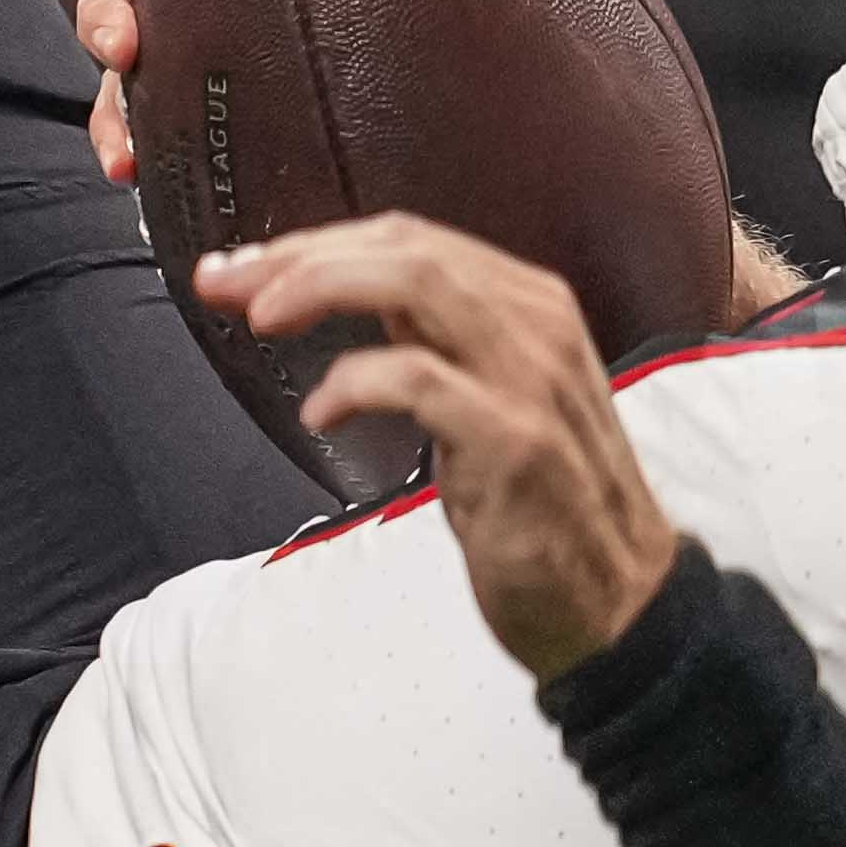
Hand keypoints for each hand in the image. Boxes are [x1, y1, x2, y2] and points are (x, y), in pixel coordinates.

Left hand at [195, 213, 677, 674]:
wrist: (620, 604)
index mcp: (530, 306)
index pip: (409, 242)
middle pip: (404, 248)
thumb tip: (350, 292)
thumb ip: (437, 341)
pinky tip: (320, 412)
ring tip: (261, 320)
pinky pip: (418, 380)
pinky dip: (356, 382)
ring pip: (416, 285)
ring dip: (320, 289)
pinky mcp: (515, 440)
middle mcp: (536, 326)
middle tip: (226, 283)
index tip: (244, 270)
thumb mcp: (492, 399)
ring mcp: (531, 379)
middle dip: (300, 256)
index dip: (315, 245)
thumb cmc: (544, 508)